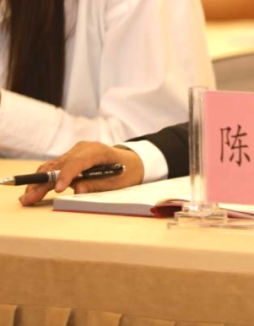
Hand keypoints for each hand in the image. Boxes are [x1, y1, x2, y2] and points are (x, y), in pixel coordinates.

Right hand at [19, 141, 143, 206]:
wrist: (132, 161)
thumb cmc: (128, 171)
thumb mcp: (118, 182)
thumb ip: (98, 185)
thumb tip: (78, 190)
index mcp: (98, 151)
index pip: (77, 162)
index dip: (66, 175)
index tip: (57, 190)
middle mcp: (83, 148)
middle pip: (59, 165)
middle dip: (43, 183)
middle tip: (29, 199)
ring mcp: (75, 152)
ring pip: (52, 166)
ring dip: (38, 183)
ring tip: (27, 198)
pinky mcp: (70, 158)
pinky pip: (54, 168)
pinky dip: (43, 180)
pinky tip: (33, 191)